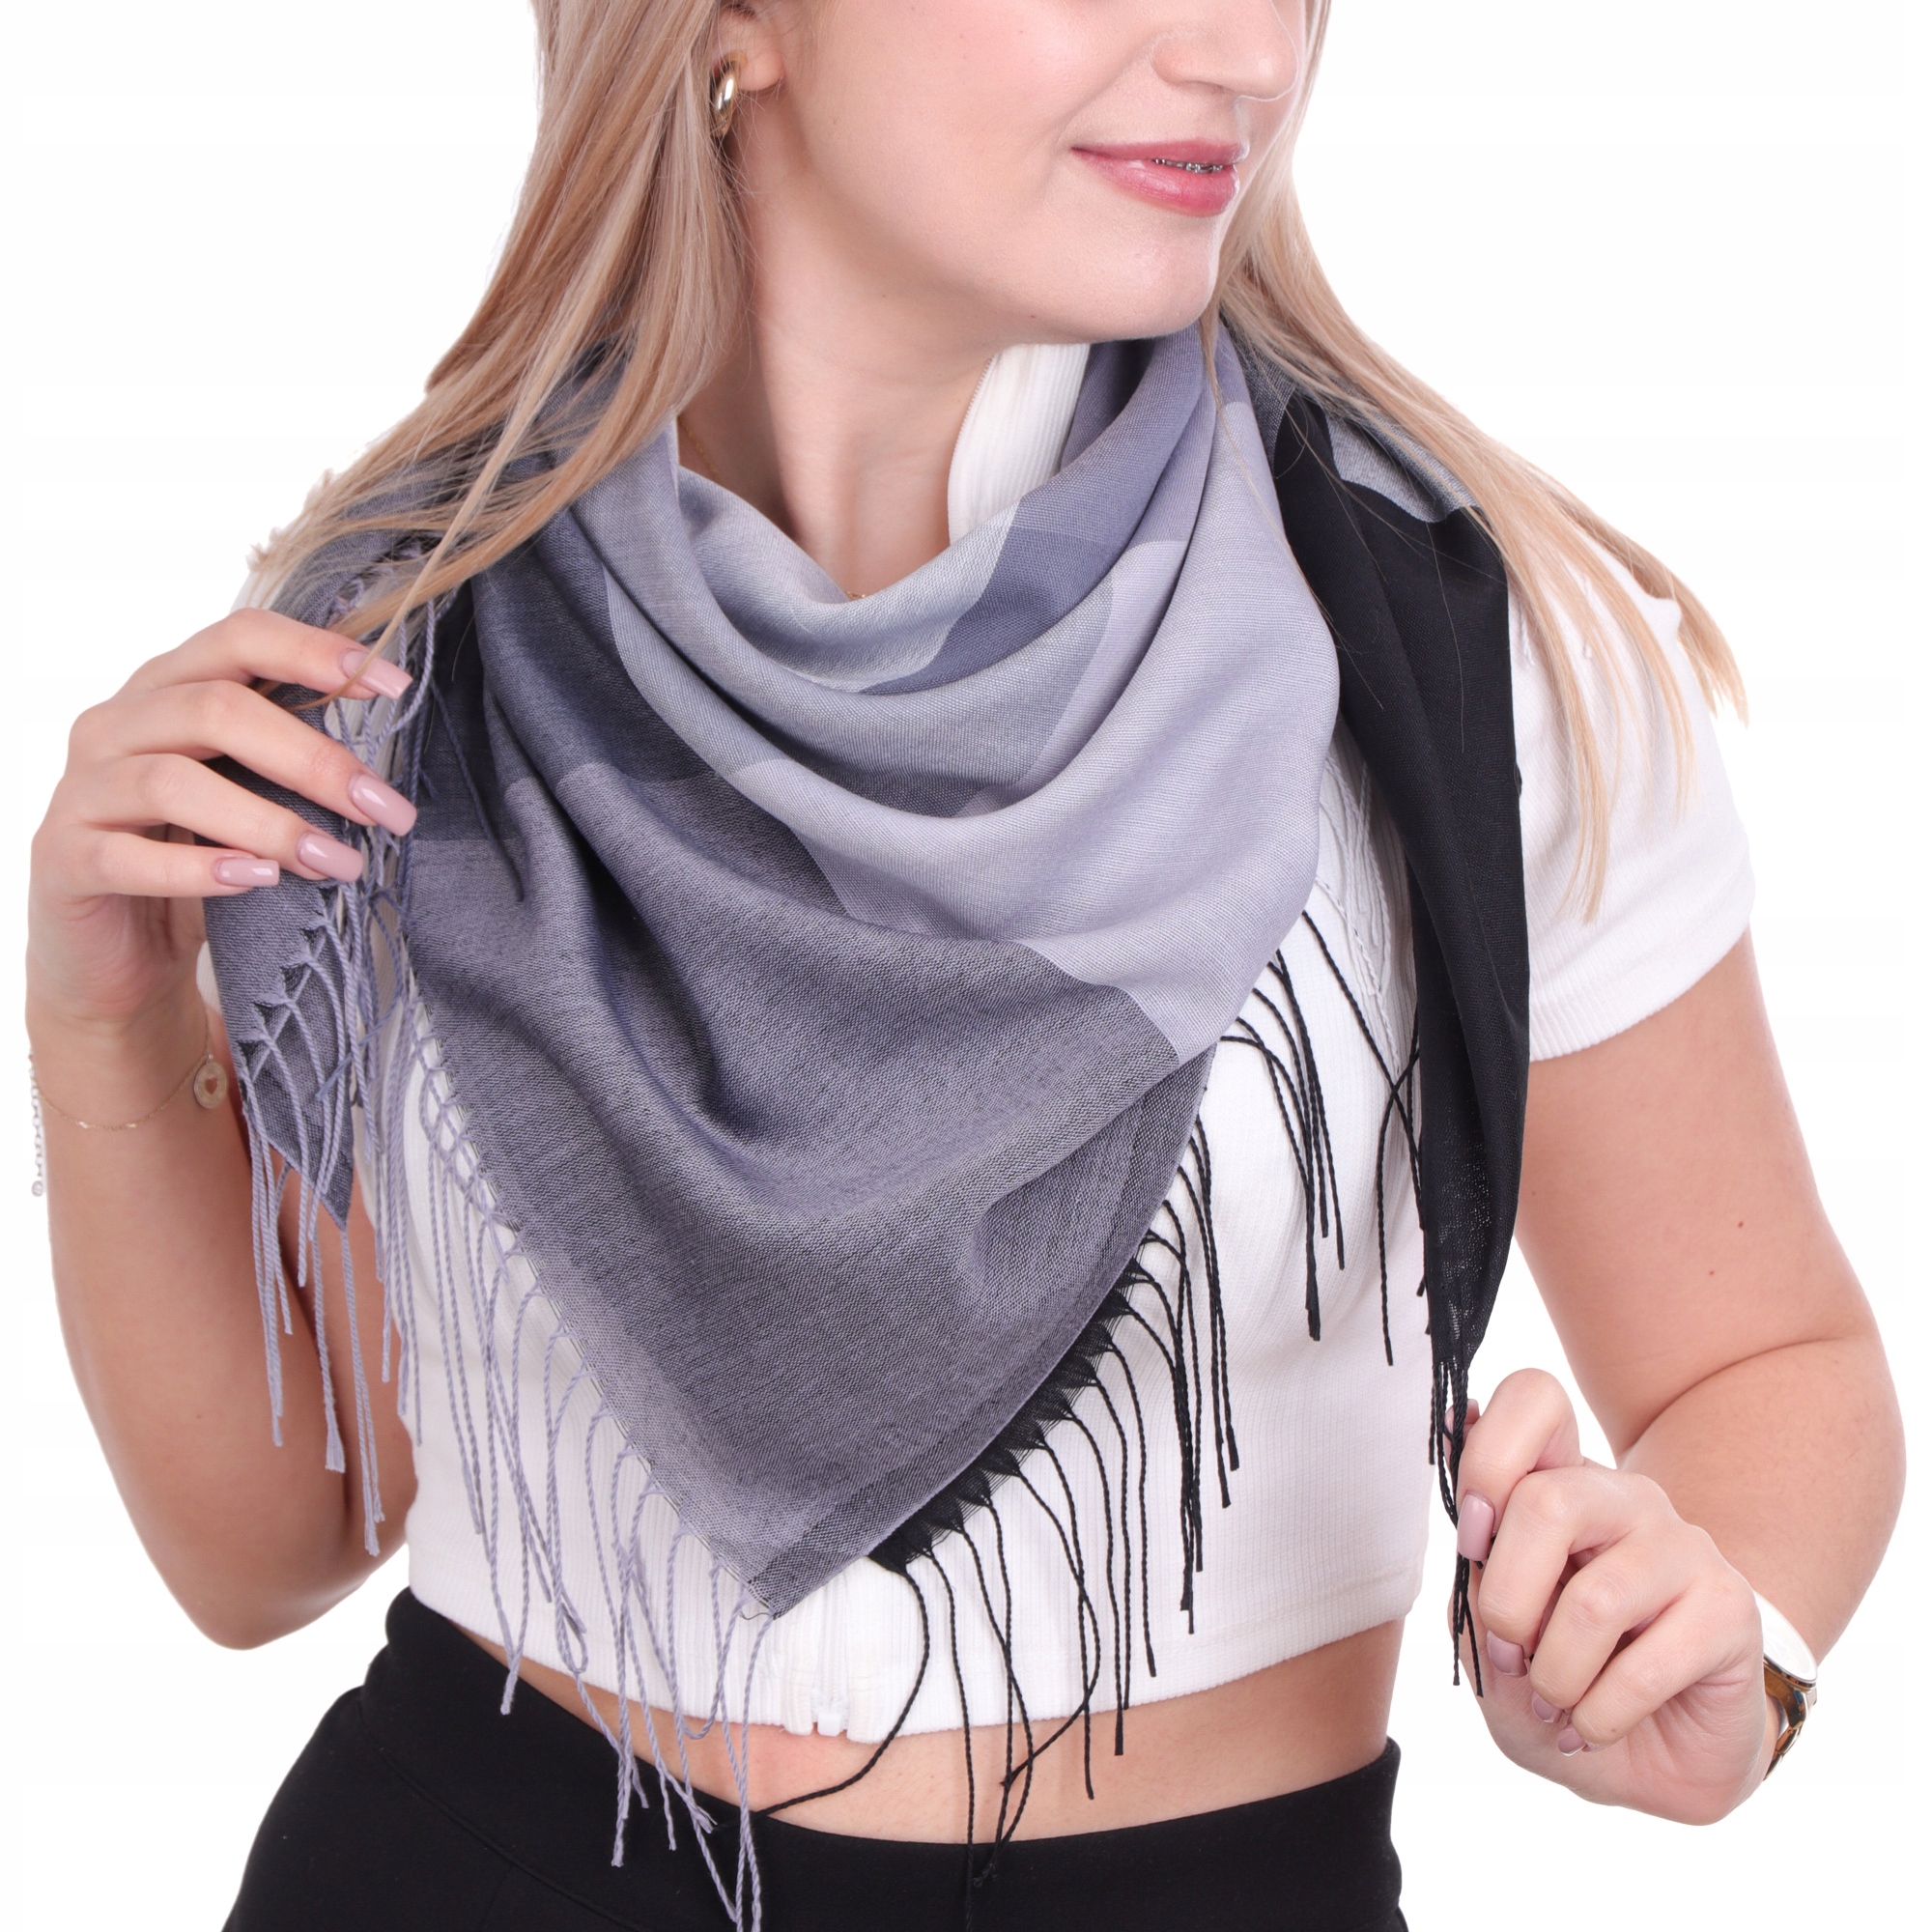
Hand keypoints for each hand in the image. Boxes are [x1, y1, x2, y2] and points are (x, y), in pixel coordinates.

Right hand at [27, 609, 413, 1037]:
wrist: (120, 953)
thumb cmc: (198, 858)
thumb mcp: (251, 797)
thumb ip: (293, 763)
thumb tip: (387, 764)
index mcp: (168, 690)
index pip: (238, 639)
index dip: (315, 653)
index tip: (394, 689)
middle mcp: (116, 724)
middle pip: (216, 710)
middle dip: (314, 760)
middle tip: (384, 811)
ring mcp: (82, 789)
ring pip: (172, 781)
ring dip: (269, 824)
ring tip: (338, 863)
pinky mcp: (65, 858)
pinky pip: (126, 857)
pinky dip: (199, 869)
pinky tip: (257, 881)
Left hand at [1454, 1369, 1772, 1822]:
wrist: (1653, 1762)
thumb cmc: (1560, 1683)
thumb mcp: (1492, 1638)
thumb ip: (1474, 1574)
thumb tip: (1462, 1477)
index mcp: (1562, 1481)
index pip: (1535, 1397)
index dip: (1489, 1457)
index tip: (1472, 1538)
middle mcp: (1626, 1498)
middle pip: (1546, 1502)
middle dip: (1506, 1602)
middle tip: (1508, 1656)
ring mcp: (1684, 1547)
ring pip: (1593, 1600)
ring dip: (1554, 1675)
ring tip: (1553, 1704)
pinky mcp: (1730, 1611)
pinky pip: (1645, 1667)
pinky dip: (1598, 1715)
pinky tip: (1590, 1729)